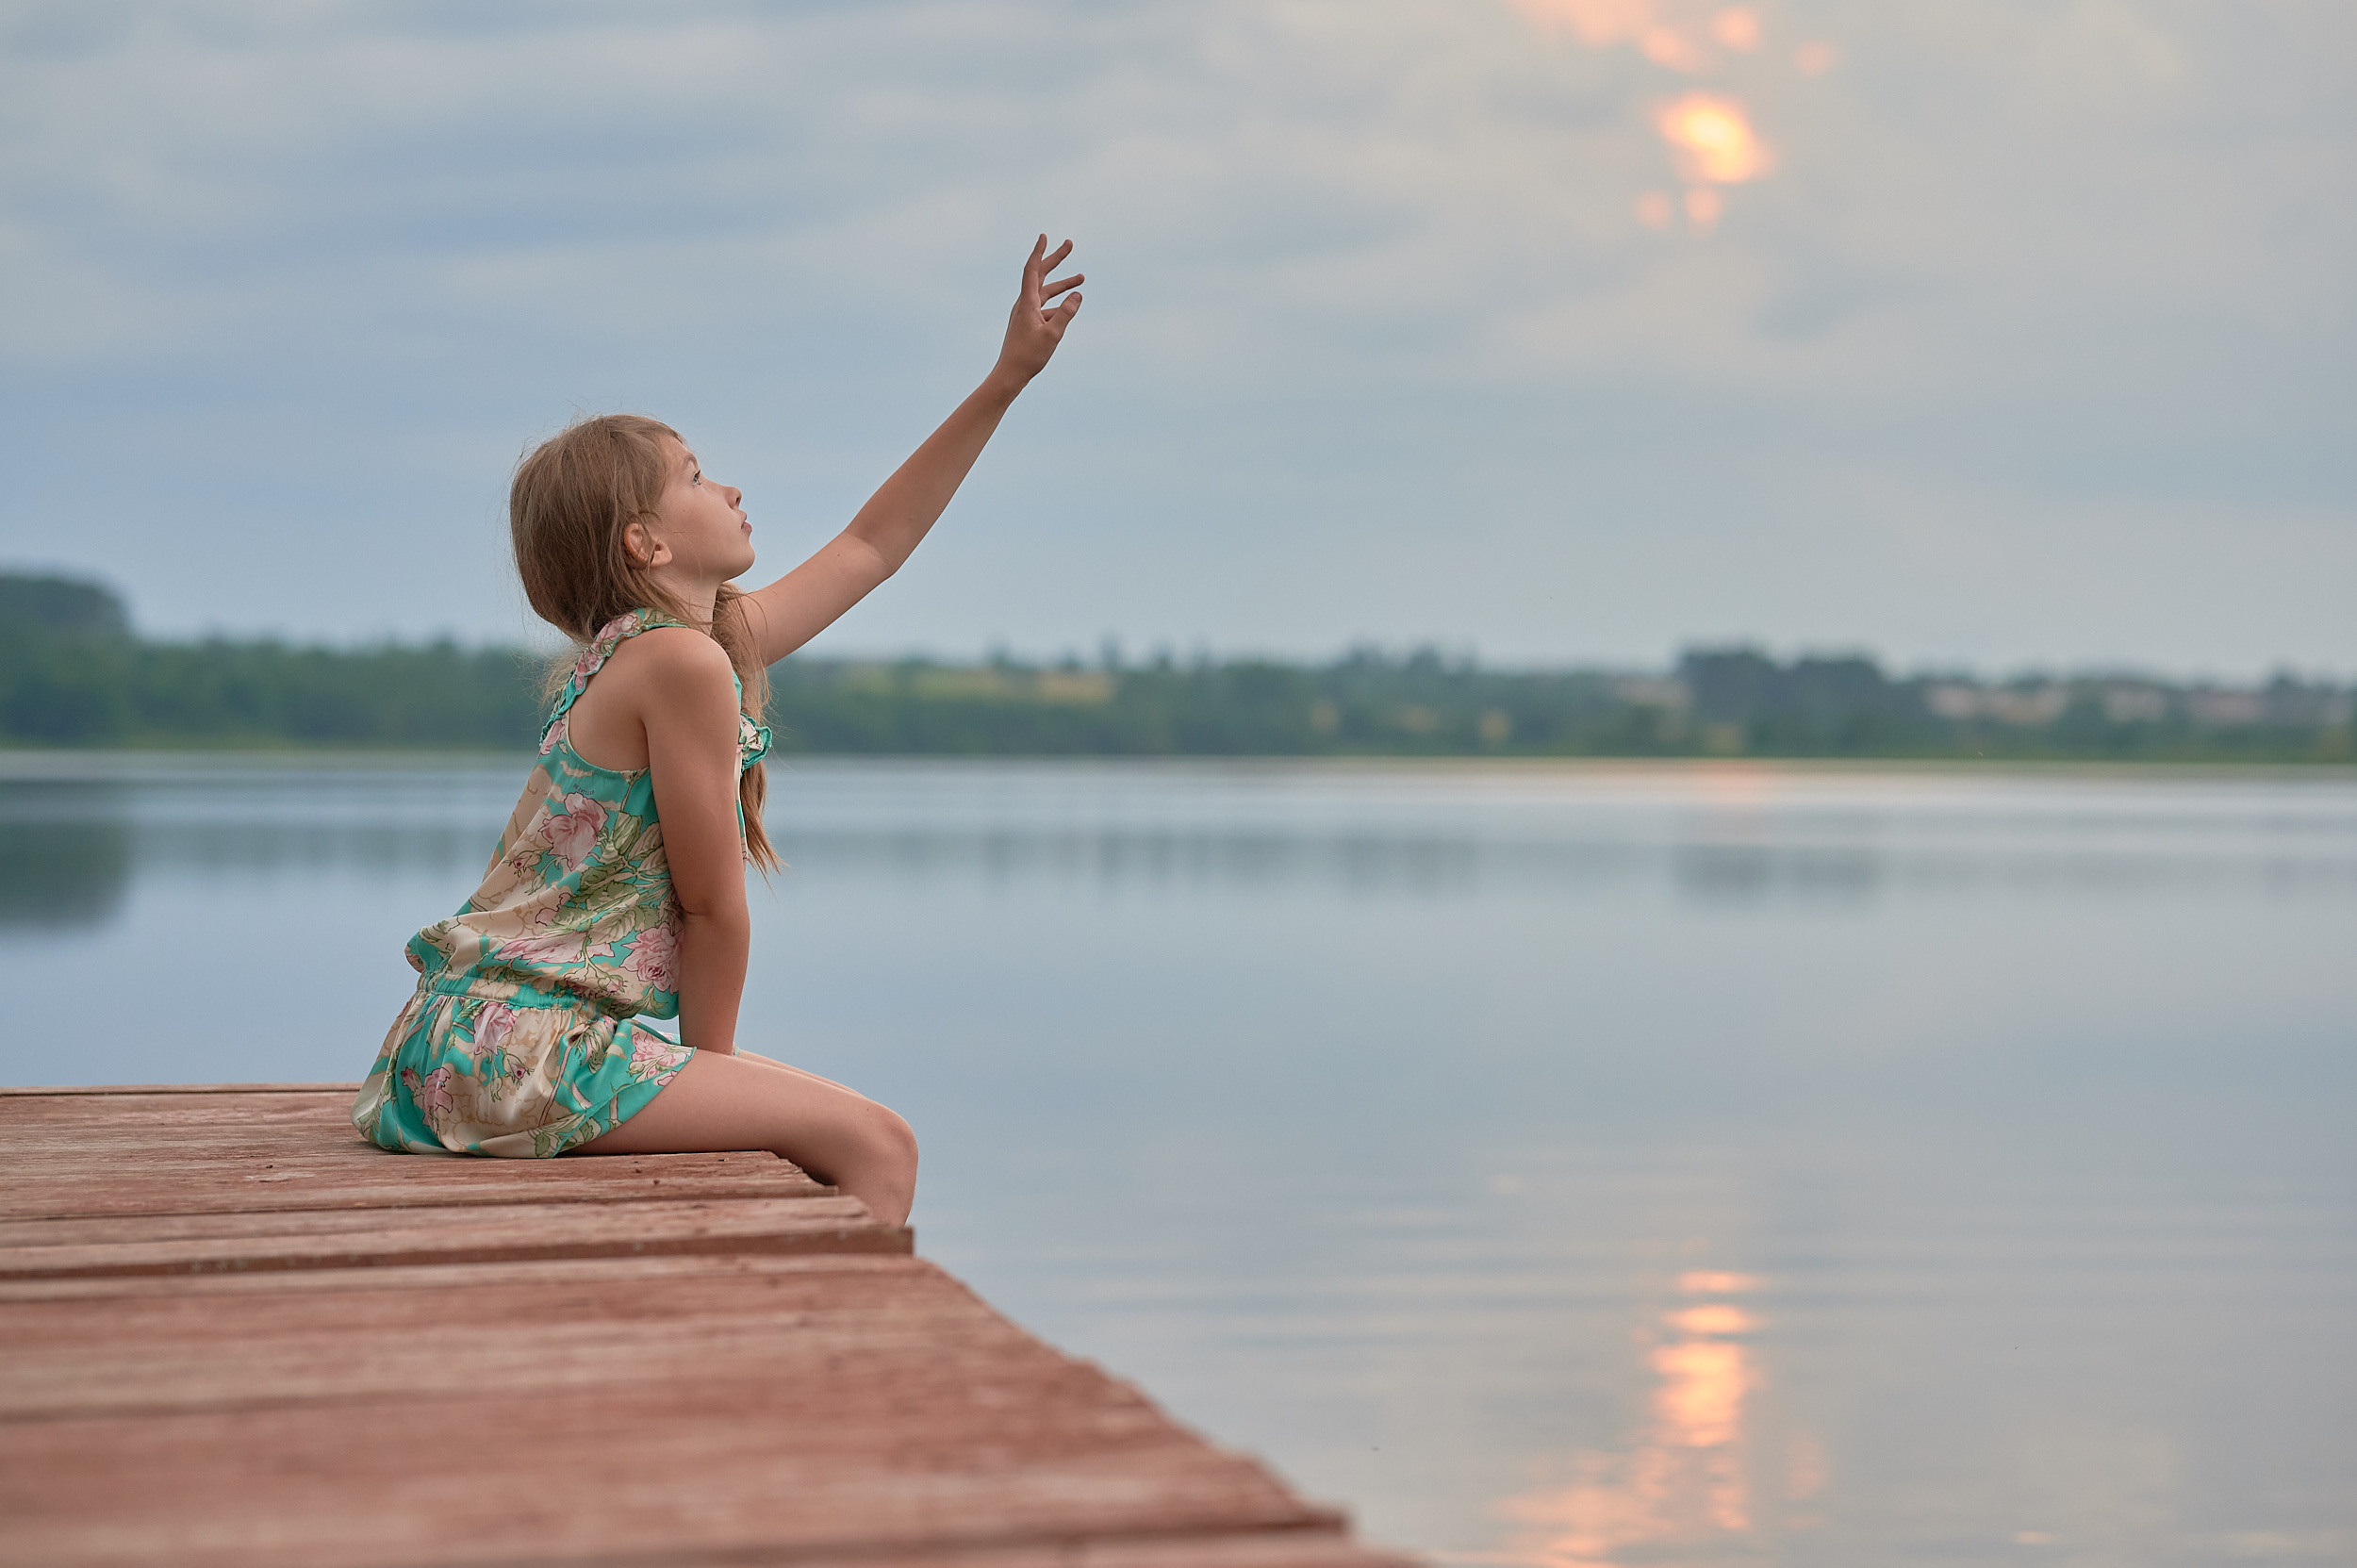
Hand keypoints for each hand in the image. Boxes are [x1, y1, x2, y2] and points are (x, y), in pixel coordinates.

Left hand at [993, 236, 1081, 389]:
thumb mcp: (1053, 334)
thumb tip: (1077, 295)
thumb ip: (1066, 313)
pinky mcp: (1028, 322)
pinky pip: (1045, 306)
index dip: (1039, 252)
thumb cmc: (1029, 356)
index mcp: (1027, 303)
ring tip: (1082, 278)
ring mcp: (1025, 312)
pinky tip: (1070, 305)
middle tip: (1069, 244)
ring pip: (1046, 292)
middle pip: (1040, 275)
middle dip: (1055, 259)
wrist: (1010, 374)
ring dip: (1063, 284)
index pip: (1032, 270)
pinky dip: (1058, 303)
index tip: (1045, 236)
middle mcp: (1024, 304)